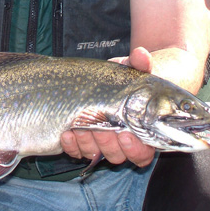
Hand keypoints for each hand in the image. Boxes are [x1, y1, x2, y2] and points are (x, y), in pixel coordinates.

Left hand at [60, 47, 156, 167]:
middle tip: (100, 129)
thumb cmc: (132, 78)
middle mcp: (123, 142)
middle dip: (107, 143)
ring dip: (88, 144)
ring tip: (80, 128)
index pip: (143, 153)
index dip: (136, 149)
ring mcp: (103, 142)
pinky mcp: (85, 141)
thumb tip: (141, 55)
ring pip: (97, 154)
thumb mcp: (138, 69)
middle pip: (118, 155)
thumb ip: (142, 64)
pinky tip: (66, 134)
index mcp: (143, 132)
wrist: (114, 78)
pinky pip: (78, 151)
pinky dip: (72, 146)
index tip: (125, 134)